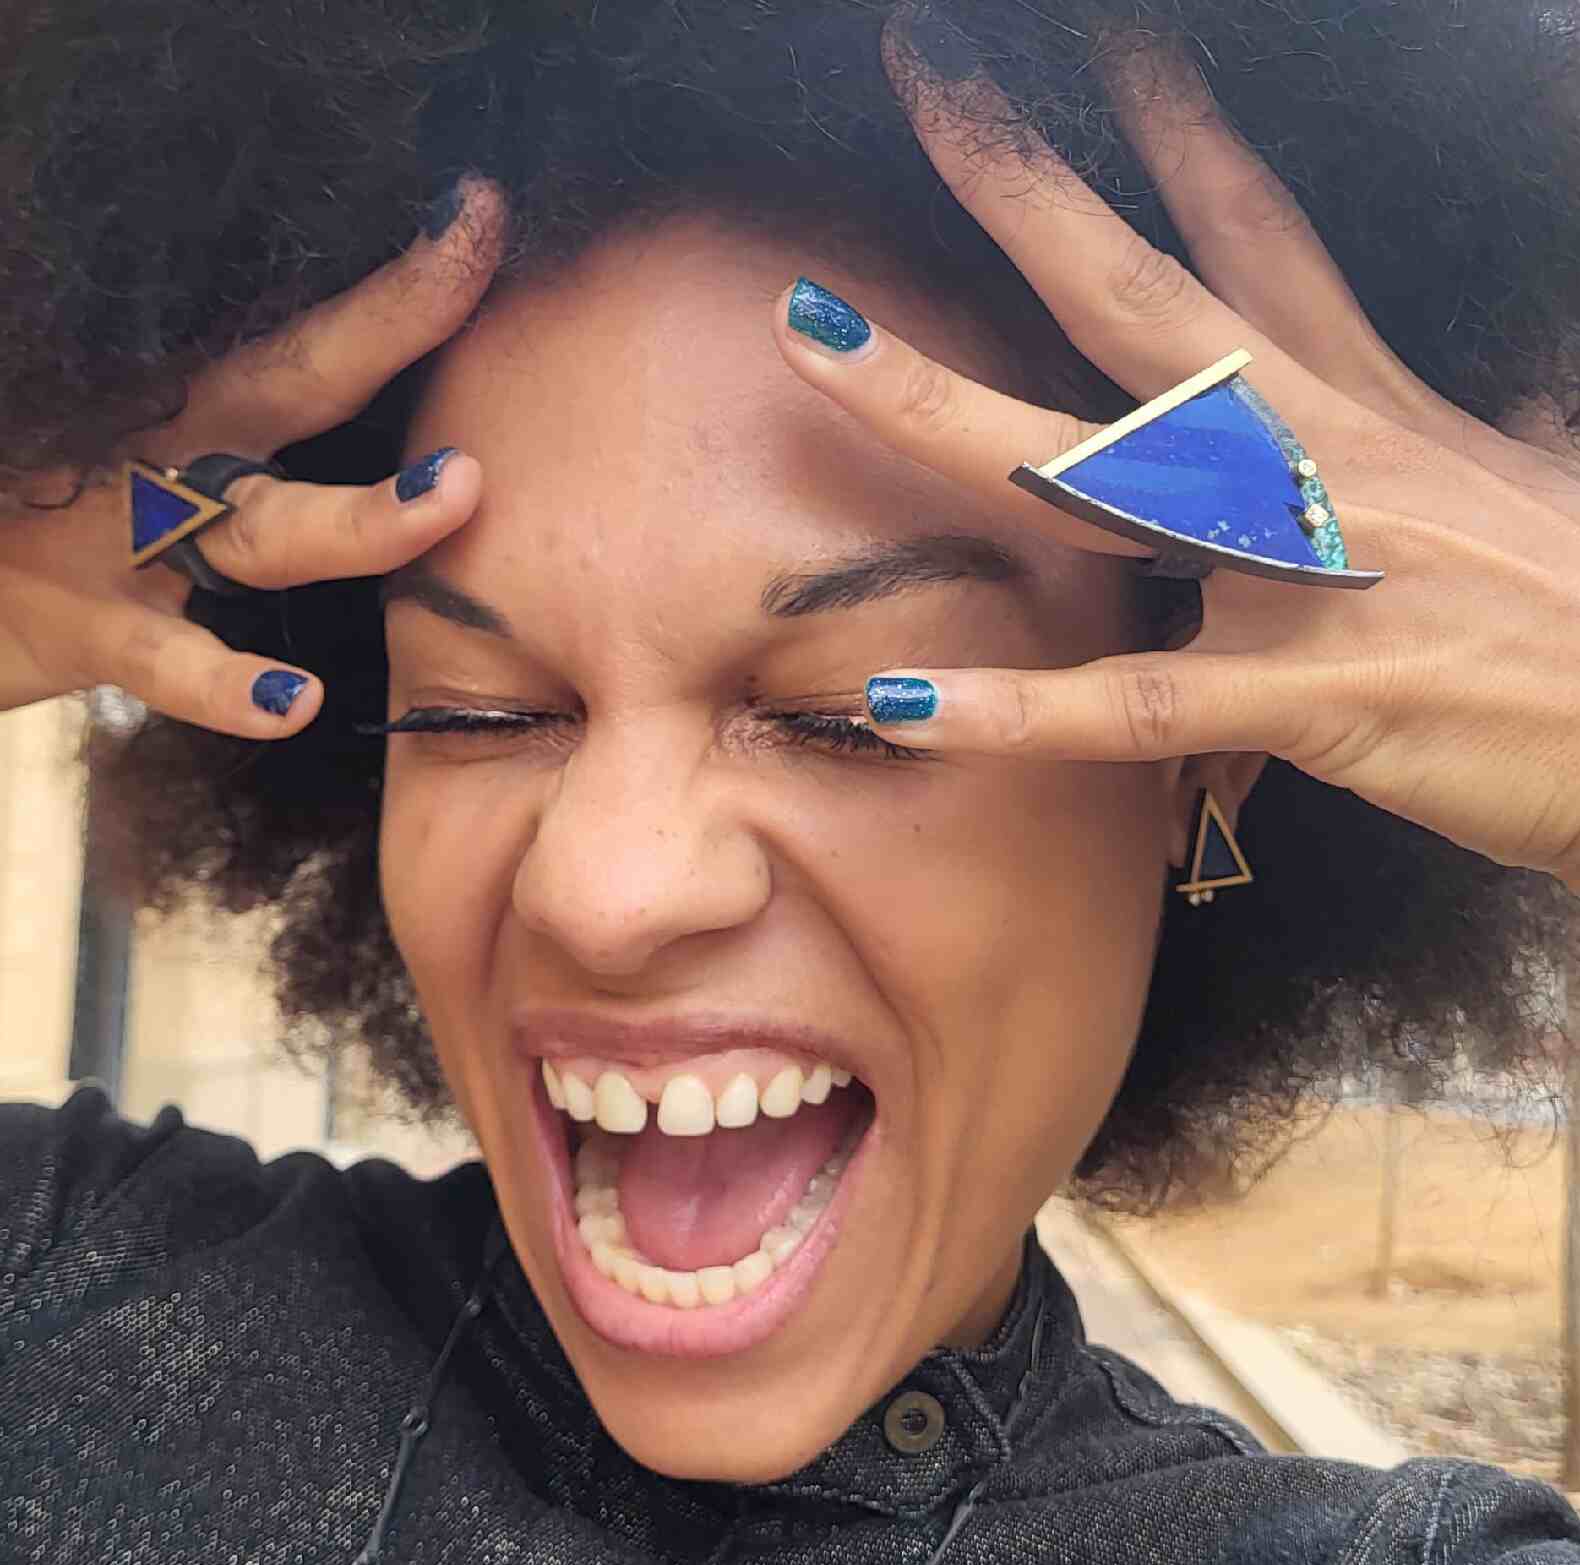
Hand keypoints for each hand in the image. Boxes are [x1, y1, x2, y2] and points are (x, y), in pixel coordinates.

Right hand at [0, 179, 503, 736]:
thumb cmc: (54, 513)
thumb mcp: (144, 447)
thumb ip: (242, 417)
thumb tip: (364, 369)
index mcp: (197, 407)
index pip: (317, 335)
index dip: (404, 282)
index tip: (483, 209)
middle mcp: (173, 453)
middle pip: (298, 375)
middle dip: (389, 317)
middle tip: (473, 249)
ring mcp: (130, 537)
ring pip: (267, 528)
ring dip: (364, 518)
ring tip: (450, 493)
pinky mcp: (84, 627)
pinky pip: (168, 664)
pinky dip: (225, 686)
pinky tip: (294, 705)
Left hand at [773, 35, 1579, 891]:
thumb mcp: (1515, 484)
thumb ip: (1452, 428)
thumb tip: (1456, 386)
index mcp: (1358, 408)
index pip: (1250, 231)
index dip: (1173, 124)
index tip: (1092, 41)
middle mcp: (1318, 458)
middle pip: (1143, 292)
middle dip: (1026, 182)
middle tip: (921, 70)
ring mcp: (1312, 572)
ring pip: (1098, 473)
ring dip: (945, 405)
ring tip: (813, 341)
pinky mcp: (1317, 697)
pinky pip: (1135, 705)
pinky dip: (1013, 711)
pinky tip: (897, 702)